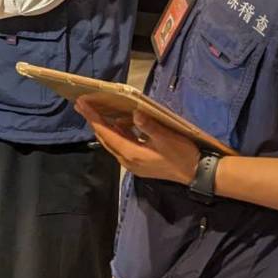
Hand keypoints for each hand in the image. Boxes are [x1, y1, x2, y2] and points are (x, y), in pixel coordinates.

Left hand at [74, 99, 200, 184]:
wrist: (197, 173)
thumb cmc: (182, 154)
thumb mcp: (167, 138)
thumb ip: (149, 126)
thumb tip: (134, 113)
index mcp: (131, 154)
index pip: (106, 134)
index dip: (93, 118)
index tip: (81, 104)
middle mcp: (127, 161)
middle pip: (105, 139)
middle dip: (94, 121)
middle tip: (82, 105)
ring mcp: (133, 163)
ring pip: (113, 143)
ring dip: (105, 127)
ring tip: (96, 111)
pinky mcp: (139, 163)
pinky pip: (122, 146)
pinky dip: (118, 134)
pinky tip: (119, 123)